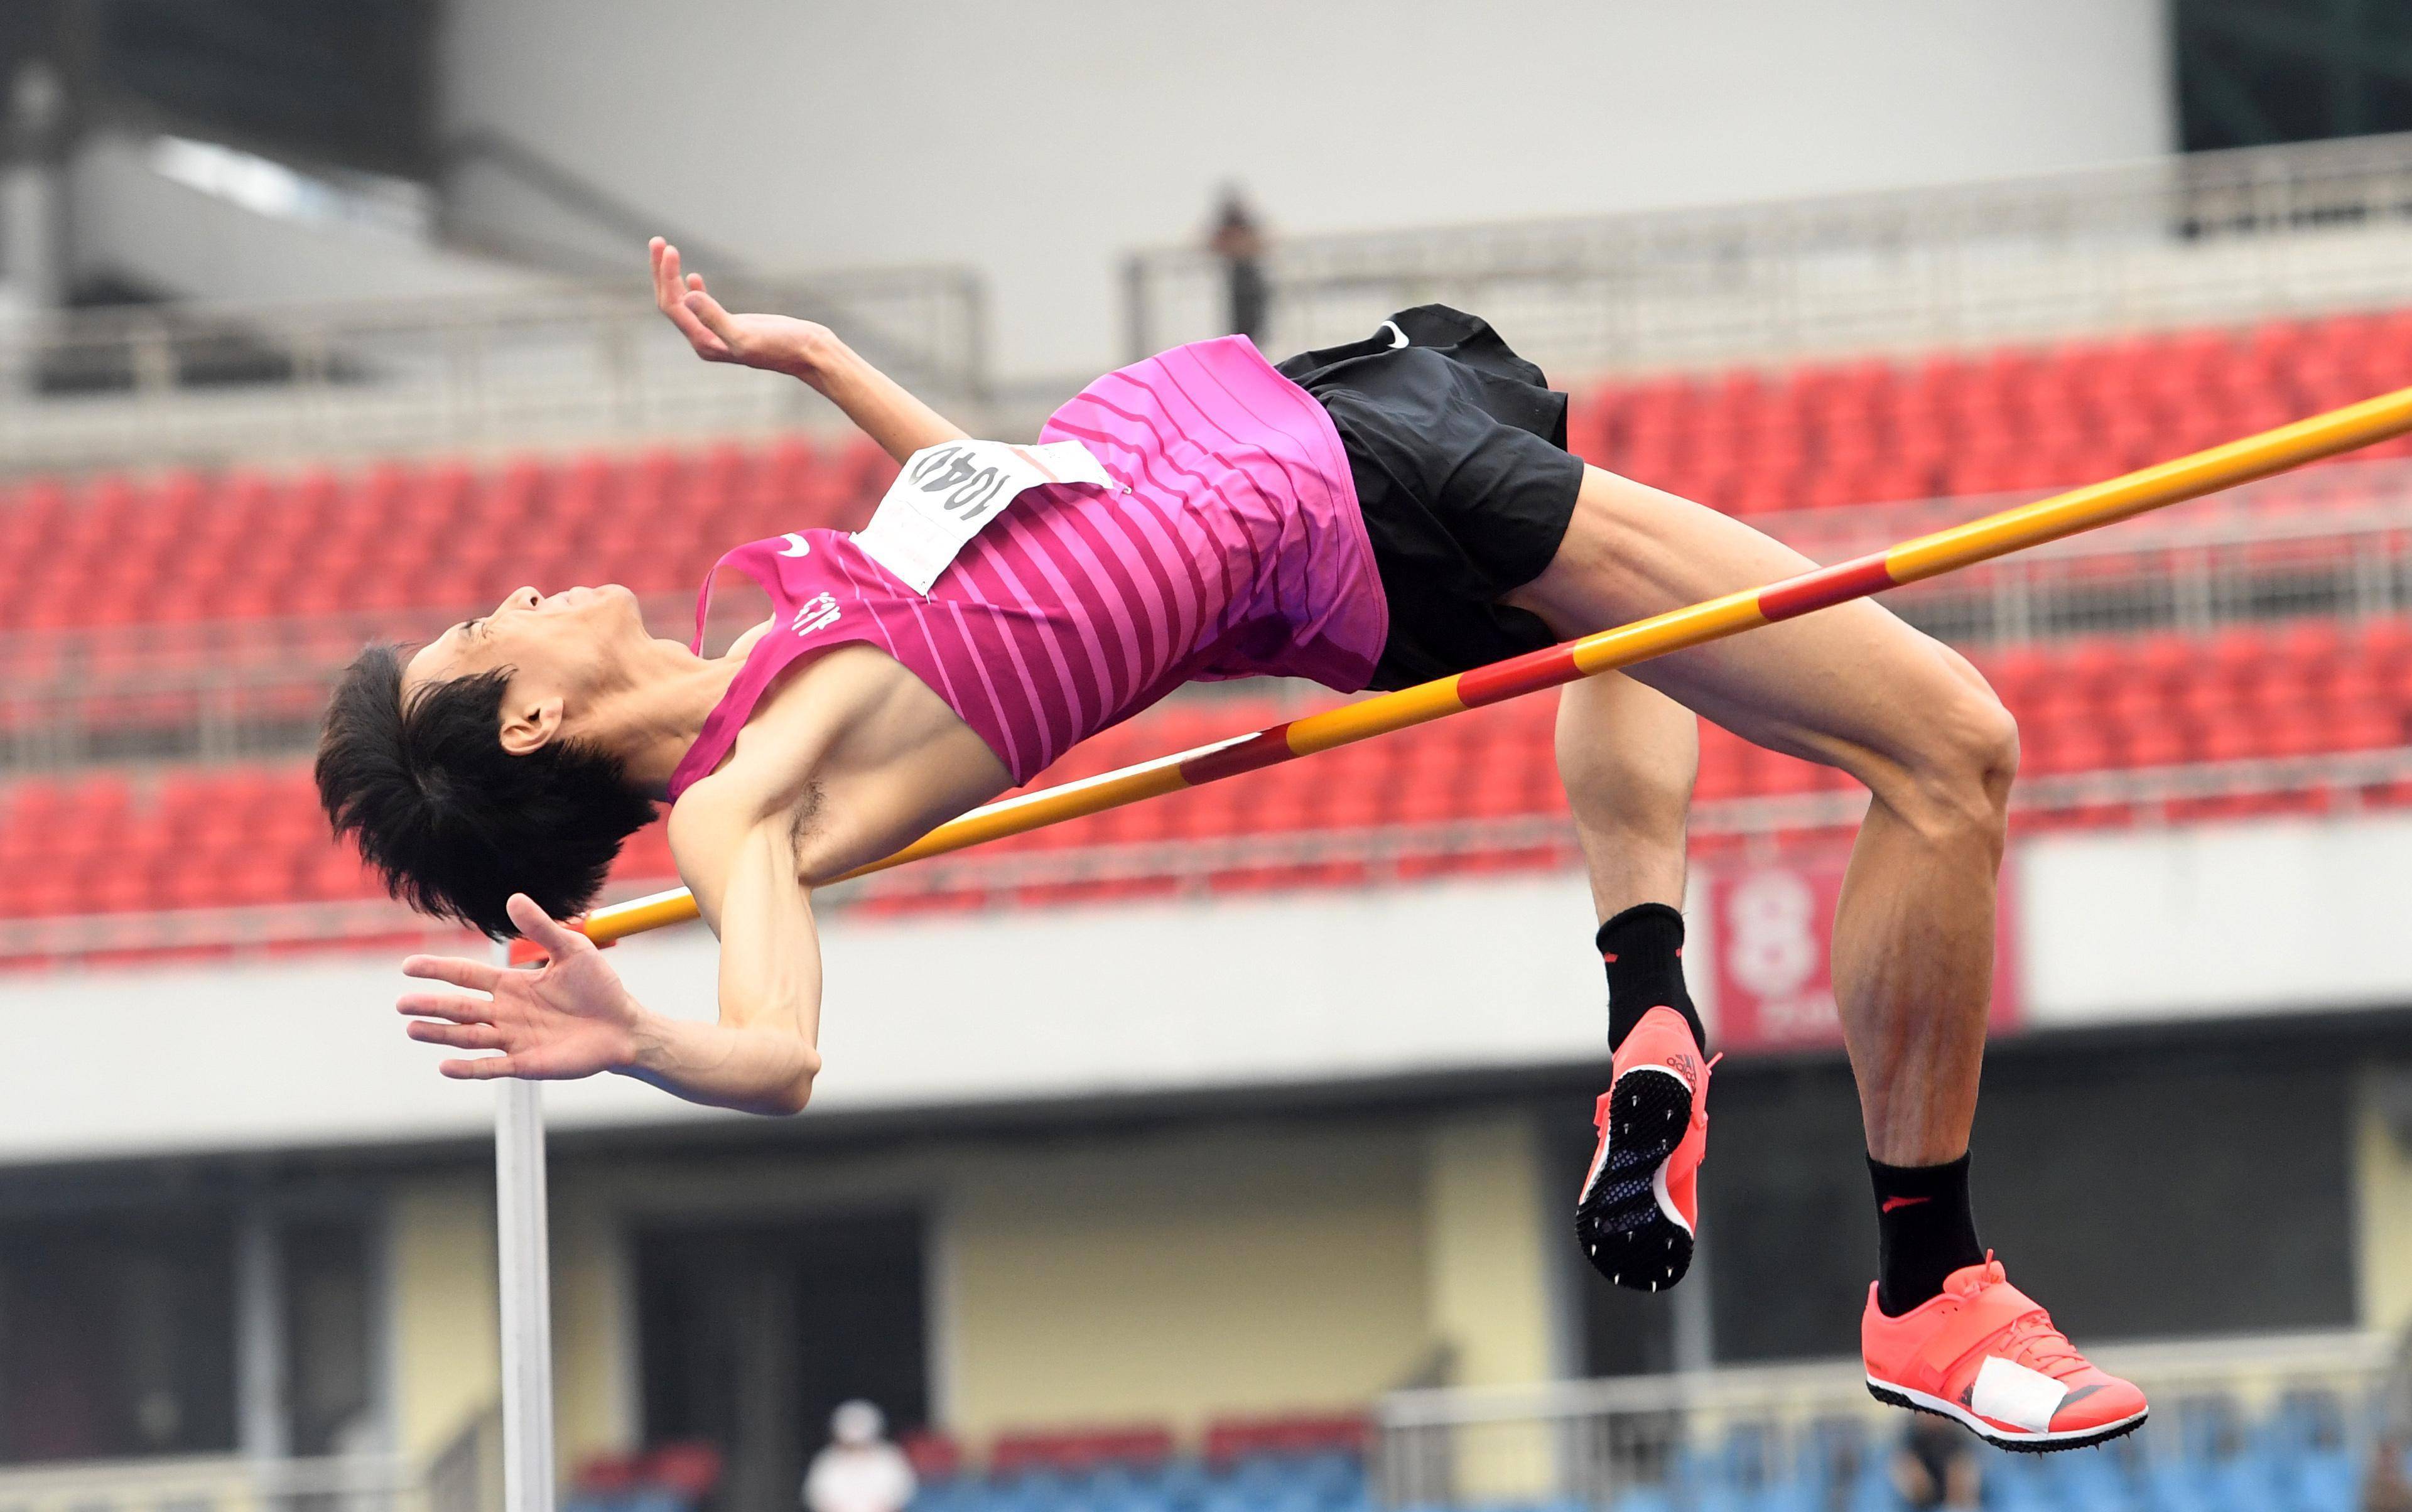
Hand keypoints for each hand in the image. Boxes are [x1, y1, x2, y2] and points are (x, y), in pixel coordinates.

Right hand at [397, 895, 645, 1081]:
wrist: (624, 1025)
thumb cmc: (599, 987)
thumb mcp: (572, 949)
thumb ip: (542, 927)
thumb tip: (513, 898)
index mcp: (512, 985)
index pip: (466, 976)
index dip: (438, 970)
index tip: (408, 966)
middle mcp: (506, 1012)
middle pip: (459, 1008)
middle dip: (431, 1005)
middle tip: (401, 1003)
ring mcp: (514, 1039)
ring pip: (468, 1037)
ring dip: (440, 1034)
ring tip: (412, 1028)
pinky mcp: (527, 1064)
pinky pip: (492, 1066)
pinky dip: (469, 1067)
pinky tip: (445, 1065)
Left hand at [650, 236, 831, 378]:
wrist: (811, 354)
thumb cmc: (785, 348)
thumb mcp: (747, 335)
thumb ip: (716, 319)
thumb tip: (689, 296)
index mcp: (705, 343)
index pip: (673, 307)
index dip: (666, 277)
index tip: (670, 249)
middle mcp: (706, 340)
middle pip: (672, 303)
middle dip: (662, 272)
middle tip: (657, 240)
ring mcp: (717, 333)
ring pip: (684, 302)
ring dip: (673, 276)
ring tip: (666, 248)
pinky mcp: (731, 326)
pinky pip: (702, 307)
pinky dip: (693, 289)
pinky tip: (693, 276)